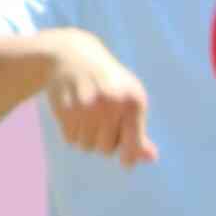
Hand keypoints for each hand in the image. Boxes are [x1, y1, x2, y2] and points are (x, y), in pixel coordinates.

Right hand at [44, 30, 153, 165]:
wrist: (72, 55)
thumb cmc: (110, 84)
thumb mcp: (130, 101)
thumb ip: (139, 132)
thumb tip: (151, 158)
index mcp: (132, 101)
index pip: (132, 145)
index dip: (129, 156)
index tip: (125, 160)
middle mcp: (110, 102)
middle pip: (106, 149)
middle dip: (105, 142)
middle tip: (102, 124)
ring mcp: (85, 104)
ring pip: (87, 146)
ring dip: (87, 139)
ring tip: (88, 119)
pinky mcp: (64, 106)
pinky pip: (70, 138)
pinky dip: (72, 133)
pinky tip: (75, 116)